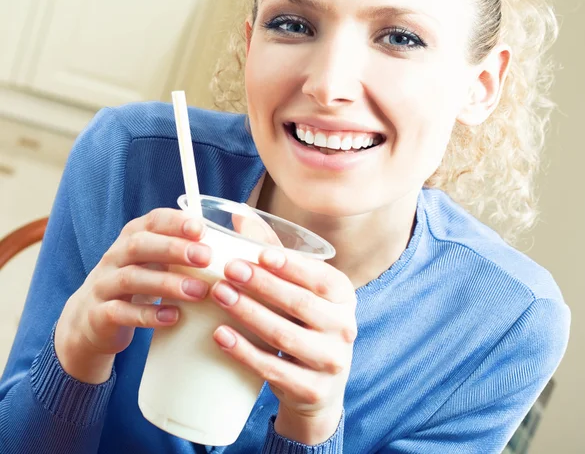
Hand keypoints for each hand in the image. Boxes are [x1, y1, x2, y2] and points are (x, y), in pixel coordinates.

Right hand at [55, 208, 211, 382]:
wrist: (91, 319)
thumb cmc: (138, 282)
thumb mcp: (155, 260)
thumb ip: (184, 247)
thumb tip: (234, 236)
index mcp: (133, 236)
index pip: (152, 220)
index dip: (175, 222)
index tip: (201, 228)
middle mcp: (115, 256)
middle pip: (140, 245)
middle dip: (173, 249)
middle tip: (206, 257)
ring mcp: (104, 285)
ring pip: (131, 279)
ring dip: (167, 284)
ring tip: (199, 292)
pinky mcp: (99, 314)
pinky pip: (121, 313)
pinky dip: (148, 316)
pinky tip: (173, 317)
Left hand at [209, 246, 357, 443]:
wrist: (319, 385)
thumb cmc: (303, 322)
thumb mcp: (297, 287)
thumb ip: (272, 251)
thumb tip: (240, 216)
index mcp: (343, 296)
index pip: (319, 277)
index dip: (291, 265)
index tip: (260, 254)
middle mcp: (344, 327)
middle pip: (300, 304)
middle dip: (263, 285)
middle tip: (229, 270)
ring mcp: (330, 361)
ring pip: (285, 335)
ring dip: (249, 313)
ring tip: (220, 295)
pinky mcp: (312, 389)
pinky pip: (273, 369)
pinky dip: (244, 351)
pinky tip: (220, 335)